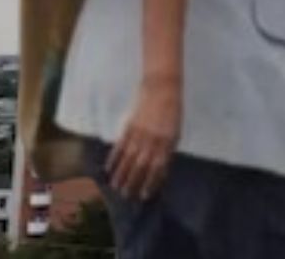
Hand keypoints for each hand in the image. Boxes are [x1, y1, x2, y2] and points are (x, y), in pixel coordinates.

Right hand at [107, 77, 181, 199]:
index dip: (151, 182)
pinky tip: (108, 169)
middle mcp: (153, 140)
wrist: (161, 87)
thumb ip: (168, 149)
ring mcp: (140, 133)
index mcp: (168, 141)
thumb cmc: (172, 110)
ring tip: (115, 187)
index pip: (158, 168)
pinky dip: (113, 159)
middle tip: (127, 196)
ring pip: (128, 159)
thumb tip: (161, 169)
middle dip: (134, 183)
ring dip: (121, 175)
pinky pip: (120, 146)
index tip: (145, 195)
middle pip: (141, 167)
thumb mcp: (175, 130)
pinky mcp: (129, 126)